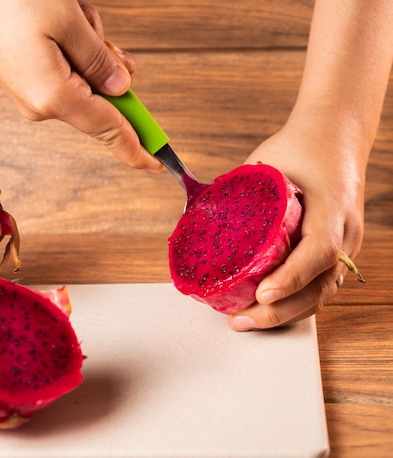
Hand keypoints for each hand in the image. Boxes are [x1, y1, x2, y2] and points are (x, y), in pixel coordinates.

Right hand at [0, 0, 161, 171]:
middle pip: (101, 96)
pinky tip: (57, 17)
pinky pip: (65, 67)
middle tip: (98, 33)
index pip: (109, 131)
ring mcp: (31, 92)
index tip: (159, 166)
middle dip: (109, 64)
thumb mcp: (65, 20)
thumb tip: (121, 86)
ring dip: (87, 43)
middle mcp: (42, 104)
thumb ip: (99, 58)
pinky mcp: (24, 77)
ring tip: (64, 13)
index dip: (138, 148)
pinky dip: (71, 43)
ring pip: (85, 75)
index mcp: (54, 97)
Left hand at [228, 109, 366, 330]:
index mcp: (332, 206)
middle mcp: (346, 231)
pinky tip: (267, 311)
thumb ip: (237, 192)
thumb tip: (194, 219)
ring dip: (286, 314)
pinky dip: (295, 303)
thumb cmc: (300, 147)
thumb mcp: (266, 164)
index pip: (319, 251)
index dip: (291, 277)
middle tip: (241, 320)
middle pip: (321, 285)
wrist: (335, 137)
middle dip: (280, 311)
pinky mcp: (339, 252)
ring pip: (322, 292)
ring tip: (247, 321)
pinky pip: (321, 285)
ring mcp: (347, 244)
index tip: (262, 294)